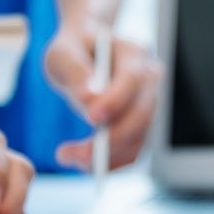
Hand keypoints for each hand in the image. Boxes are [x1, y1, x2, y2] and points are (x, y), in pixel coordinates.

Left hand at [43, 27, 161, 169]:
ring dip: (106, 157)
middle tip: (75, 154)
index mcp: (134, 53)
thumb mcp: (63, 53)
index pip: (132, 79)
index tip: (91, 118)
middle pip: (142, 115)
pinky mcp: (141, 126)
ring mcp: (149, 105)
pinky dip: (109, 163)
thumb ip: (75, 72)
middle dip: (111, 140)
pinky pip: (132, 152)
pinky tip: (81, 162)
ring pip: (138, 139)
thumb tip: (88, 99)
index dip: (115, 100)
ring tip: (68, 157)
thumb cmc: (73, 50)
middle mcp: (150, 79)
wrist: (83, 54)